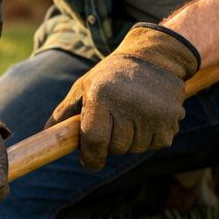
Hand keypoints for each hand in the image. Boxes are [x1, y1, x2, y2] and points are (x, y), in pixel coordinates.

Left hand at [47, 23, 199, 170]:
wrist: (155, 57)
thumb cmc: (112, 75)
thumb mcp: (85, 86)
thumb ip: (66, 112)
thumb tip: (47, 133)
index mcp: (102, 95)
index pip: (94, 140)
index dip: (91, 157)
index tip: (91, 161)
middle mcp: (127, 103)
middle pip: (116, 148)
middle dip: (112, 143)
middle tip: (115, 124)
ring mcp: (152, 112)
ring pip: (136, 148)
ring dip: (133, 140)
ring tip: (133, 116)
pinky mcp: (171, 117)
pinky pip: (156, 144)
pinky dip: (152, 137)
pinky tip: (149, 118)